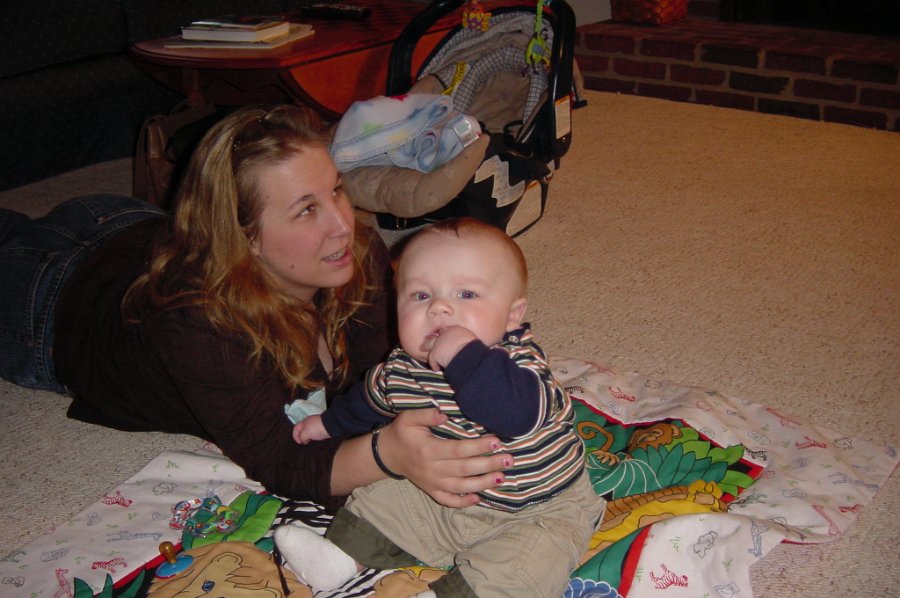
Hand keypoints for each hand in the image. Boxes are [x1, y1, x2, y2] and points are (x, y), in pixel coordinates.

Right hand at [292, 415, 329, 444]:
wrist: (330, 426)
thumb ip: (301, 436)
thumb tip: (302, 439)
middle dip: (301, 437)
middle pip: (302, 430)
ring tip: (309, 443)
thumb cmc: (316, 428)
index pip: (296, 428)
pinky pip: (314, 434)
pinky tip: (315, 441)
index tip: (299, 443)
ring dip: (307, 438)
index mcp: (304, 422)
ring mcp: (315, 426)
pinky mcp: (321, 429)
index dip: (295, 436)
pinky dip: (313, 438)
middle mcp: (309, 423)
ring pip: (308, 433)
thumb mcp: (306, 433)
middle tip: (303, 443)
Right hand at [377, 408, 511, 507]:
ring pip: (461, 487)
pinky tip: (478, 498)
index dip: (478, 446)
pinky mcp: (431, 491)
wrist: (387, 455)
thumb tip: (445, 414)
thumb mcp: (409, 418)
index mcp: (429, 450)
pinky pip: (448, 501)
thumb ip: (426, 415)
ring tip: (501, 478)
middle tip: (509, 460)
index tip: (496, 441)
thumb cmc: (402, 433)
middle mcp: (433, 469)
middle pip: (465, 469)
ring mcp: (432, 483)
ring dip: (482, 483)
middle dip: (489, 465)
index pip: (458, 449)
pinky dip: (463, 503)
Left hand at [427, 325, 475, 370]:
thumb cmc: (474, 348)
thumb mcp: (472, 341)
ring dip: (427, 347)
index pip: (446, 330)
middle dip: (432, 338)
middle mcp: (446, 334)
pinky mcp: (435, 353)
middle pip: (436, 336)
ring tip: (423, 348)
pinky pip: (432, 360)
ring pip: (430, 345)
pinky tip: (436, 368)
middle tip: (427, 340)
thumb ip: (466, 342)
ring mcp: (439, 343)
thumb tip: (469, 347)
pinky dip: (434, 364)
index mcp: (456, 329)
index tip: (443, 336)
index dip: (444, 334)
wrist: (468, 354)